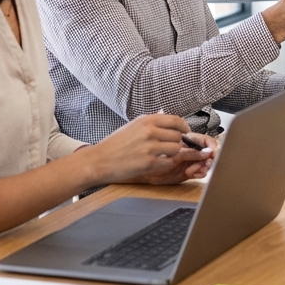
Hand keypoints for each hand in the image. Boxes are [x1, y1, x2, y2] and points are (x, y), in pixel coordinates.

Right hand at [85, 114, 209, 184]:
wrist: (99, 160)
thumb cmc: (115, 144)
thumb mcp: (133, 126)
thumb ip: (152, 123)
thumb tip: (172, 123)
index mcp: (146, 120)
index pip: (176, 120)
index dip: (184, 127)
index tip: (185, 131)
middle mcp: (149, 131)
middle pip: (178, 136)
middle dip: (176, 142)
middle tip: (169, 147)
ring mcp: (150, 148)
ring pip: (176, 149)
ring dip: (172, 154)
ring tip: (161, 155)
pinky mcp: (148, 163)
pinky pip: (169, 163)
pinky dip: (166, 164)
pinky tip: (157, 163)